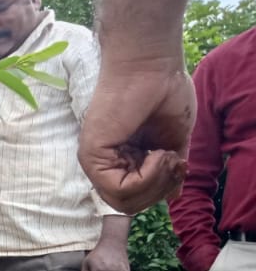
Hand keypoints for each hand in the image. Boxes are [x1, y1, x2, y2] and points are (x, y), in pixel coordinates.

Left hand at [78, 61, 194, 213]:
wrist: (151, 65)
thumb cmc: (162, 92)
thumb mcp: (173, 140)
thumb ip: (169, 170)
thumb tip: (171, 196)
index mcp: (121, 160)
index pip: (135, 198)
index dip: (162, 188)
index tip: (179, 162)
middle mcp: (104, 163)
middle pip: (129, 205)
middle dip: (161, 189)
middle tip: (174, 161)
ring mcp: (94, 161)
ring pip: (124, 202)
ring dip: (156, 183)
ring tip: (165, 155)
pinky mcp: (91, 155)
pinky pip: (120, 189)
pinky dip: (147, 177)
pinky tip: (157, 154)